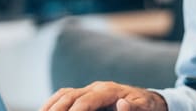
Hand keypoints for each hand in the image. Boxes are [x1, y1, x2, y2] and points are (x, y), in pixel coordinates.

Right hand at [40, 81, 167, 110]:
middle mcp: (97, 87)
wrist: (149, 100)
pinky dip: (54, 101)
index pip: (87, 99)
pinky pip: (66, 94)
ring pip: (65, 93)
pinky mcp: (87, 94)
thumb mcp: (145, 109)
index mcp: (110, 90)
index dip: (75, 110)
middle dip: (57, 108)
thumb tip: (121, 104)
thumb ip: (133, 108)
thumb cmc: (146, 107)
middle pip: (71, 94)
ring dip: (51, 104)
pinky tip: (46, 110)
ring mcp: (91, 89)